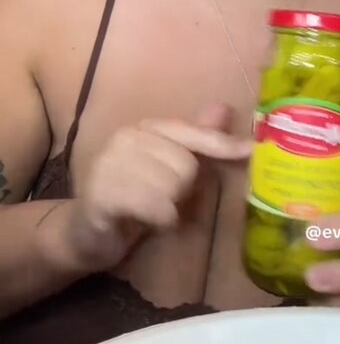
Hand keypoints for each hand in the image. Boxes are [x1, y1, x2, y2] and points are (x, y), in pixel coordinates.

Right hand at [40, 105, 250, 272]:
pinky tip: (145, 222)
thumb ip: (194, 141)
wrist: (86, 233)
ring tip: (150, 211)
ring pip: (171, 186)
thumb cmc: (133, 198)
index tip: (250, 150)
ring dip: (169, 208)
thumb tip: (223, 110)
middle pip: (186, 165)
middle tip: (162, 199)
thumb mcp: (167, 169)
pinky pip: (153, 205)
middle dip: (183, 190)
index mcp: (144, 128)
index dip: (222, 144)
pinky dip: (159, 219)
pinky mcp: (101, 194)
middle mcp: (126, 138)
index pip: (191, 133)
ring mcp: (109, 164)